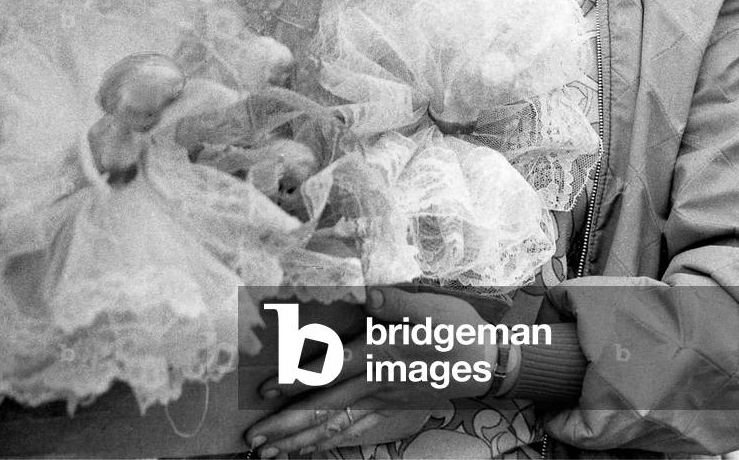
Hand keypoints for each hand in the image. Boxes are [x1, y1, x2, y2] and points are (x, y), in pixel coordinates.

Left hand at [245, 286, 496, 456]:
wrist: (484, 361)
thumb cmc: (453, 327)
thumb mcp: (428, 307)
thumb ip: (394, 302)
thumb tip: (365, 293)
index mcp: (380, 354)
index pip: (332, 370)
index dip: (299, 380)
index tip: (267, 390)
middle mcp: (376, 384)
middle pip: (325, 410)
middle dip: (287, 427)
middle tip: (254, 441)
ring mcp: (383, 402)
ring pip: (336, 427)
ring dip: (300, 442)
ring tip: (268, 454)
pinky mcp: (389, 409)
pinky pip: (354, 432)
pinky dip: (327, 442)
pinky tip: (308, 449)